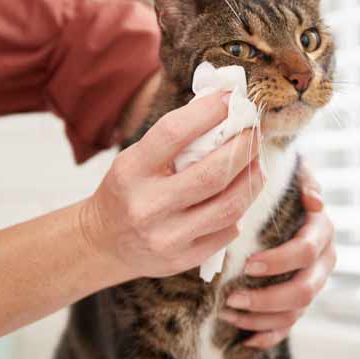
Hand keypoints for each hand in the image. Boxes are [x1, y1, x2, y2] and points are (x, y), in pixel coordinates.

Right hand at [83, 92, 262, 280]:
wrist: (103, 242)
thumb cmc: (128, 190)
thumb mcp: (136, 159)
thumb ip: (175, 138)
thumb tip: (223, 105)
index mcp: (132, 171)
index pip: (174, 133)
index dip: (209, 112)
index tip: (231, 99)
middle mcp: (147, 206)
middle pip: (212, 173)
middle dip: (243, 148)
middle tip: (254, 132)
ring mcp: (166, 237)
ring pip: (229, 205)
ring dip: (251, 179)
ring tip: (256, 162)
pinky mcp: (183, 259)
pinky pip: (227, 230)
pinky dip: (240, 208)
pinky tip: (239, 195)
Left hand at [218, 162, 335, 347]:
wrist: (275, 207)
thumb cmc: (277, 189)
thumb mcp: (289, 175)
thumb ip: (302, 178)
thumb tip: (315, 199)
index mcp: (321, 231)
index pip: (306, 251)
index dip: (279, 261)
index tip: (248, 263)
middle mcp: (323, 262)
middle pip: (304, 290)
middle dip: (267, 297)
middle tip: (232, 297)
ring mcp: (313, 284)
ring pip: (295, 313)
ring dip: (261, 318)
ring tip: (228, 313)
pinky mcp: (299, 303)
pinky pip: (288, 327)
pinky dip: (267, 336)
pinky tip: (245, 339)